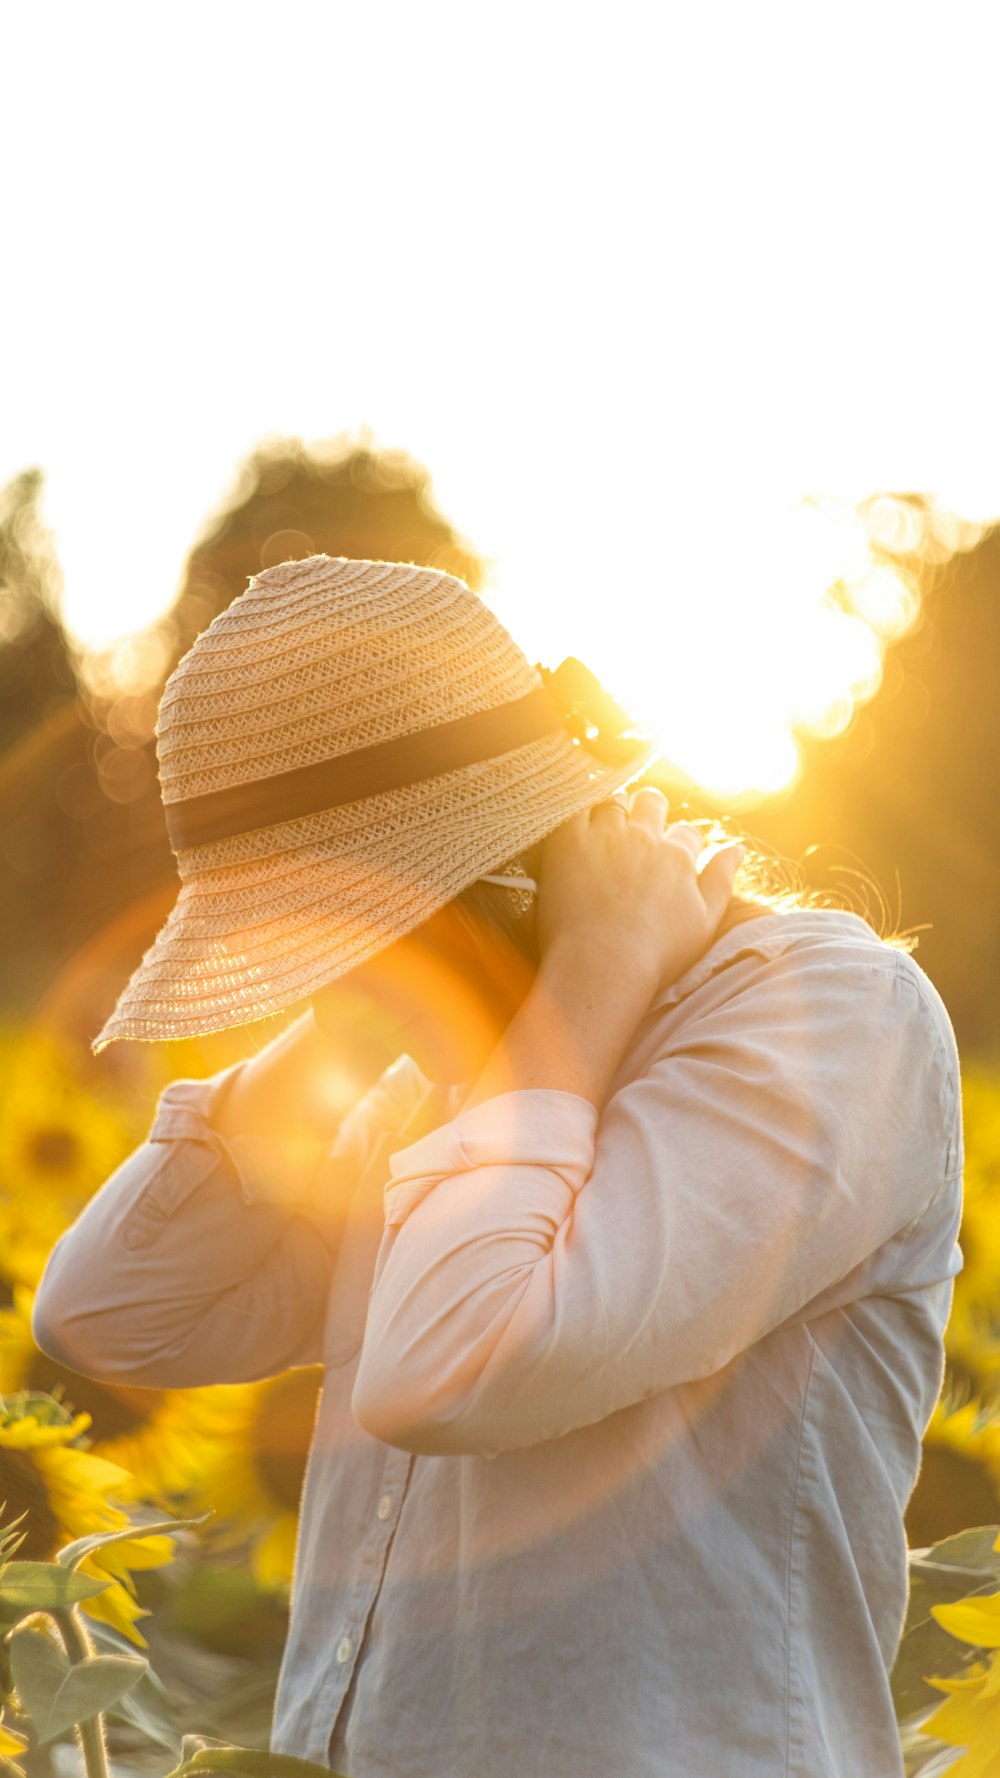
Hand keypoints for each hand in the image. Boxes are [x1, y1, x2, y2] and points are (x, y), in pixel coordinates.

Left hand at [537, 788, 744, 1001]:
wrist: (602, 965)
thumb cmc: (657, 954)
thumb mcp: (705, 922)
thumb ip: (722, 881)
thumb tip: (737, 849)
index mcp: (678, 857)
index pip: (687, 833)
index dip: (680, 842)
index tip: (669, 855)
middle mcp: (644, 838)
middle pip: (651, 802)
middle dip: (648, 809)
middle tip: (636, 829)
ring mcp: (606, 837)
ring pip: (613, 802)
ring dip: (612, 810)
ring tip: (605, 827)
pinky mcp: (570, 843)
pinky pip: (574, 809)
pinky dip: (577, 812)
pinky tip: (576, 827)